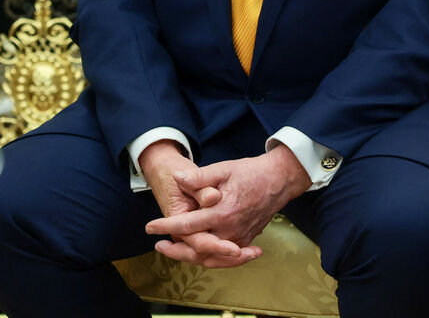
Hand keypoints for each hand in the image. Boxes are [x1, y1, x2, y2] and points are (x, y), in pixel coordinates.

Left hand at [138, 140, 255, 267]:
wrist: (279, 181)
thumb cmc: (250, 173)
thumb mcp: (222, 169)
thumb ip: (199, 176)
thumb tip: (177, 179)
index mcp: (222, 213)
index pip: (187, 225)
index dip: (165, 225)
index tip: (149, 226)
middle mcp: (231, 230)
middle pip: (198, 250)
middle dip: (176, 251)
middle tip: (158, 245)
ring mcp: (240, 238)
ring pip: (212, 258)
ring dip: (190, 257)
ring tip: (173, 250)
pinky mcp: (247, 240)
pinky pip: (226, 258)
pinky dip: (210, 259)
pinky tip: (197, 254)